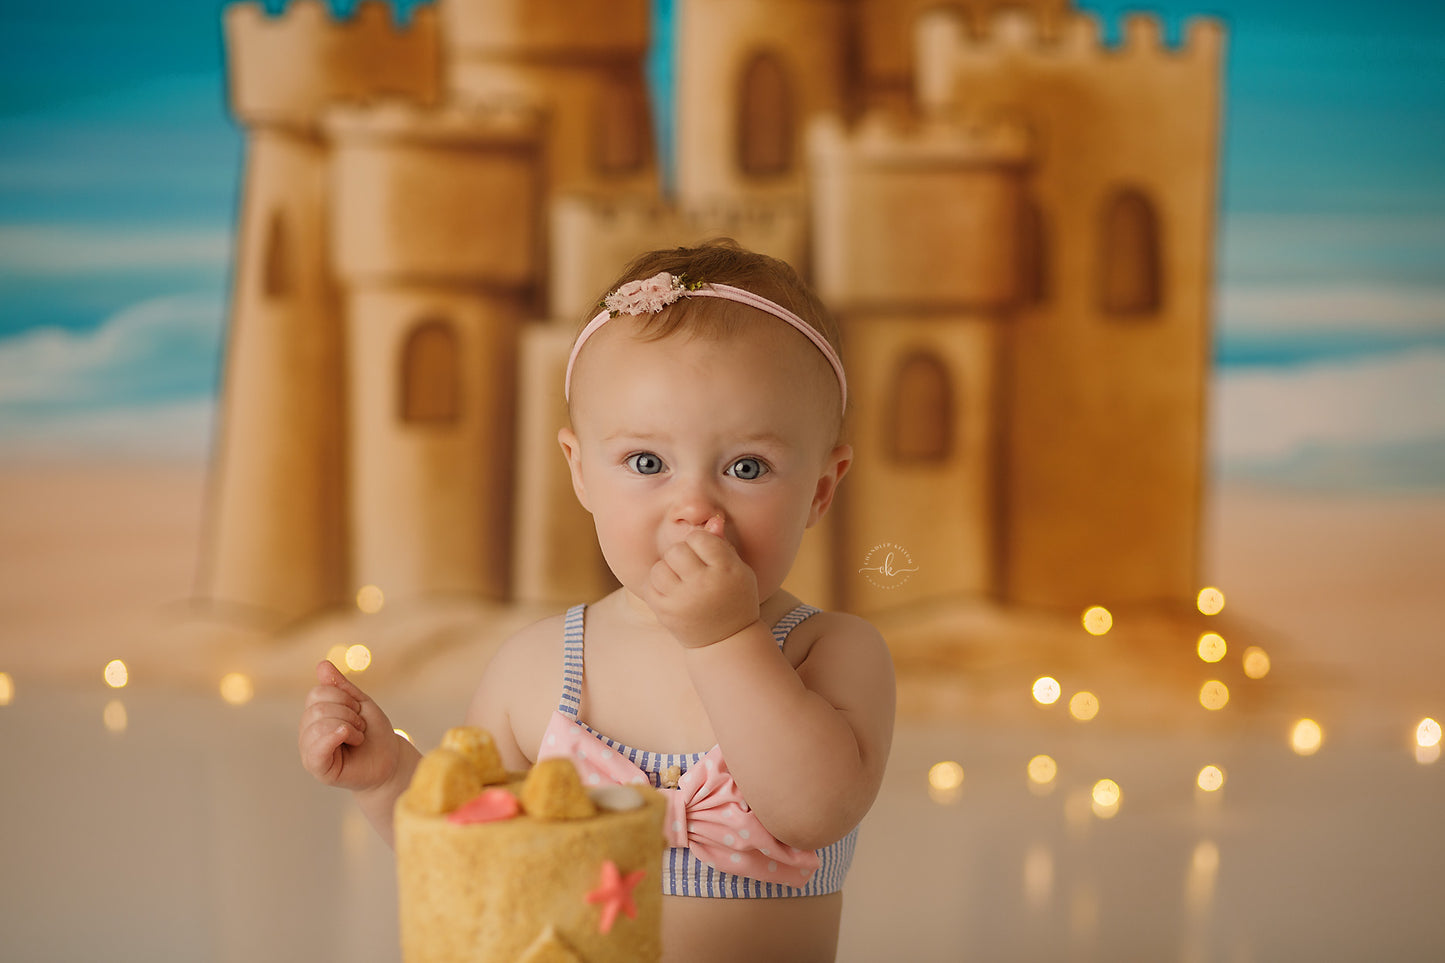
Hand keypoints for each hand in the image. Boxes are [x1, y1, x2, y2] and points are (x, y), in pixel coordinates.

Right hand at [298, 660, 401, 791]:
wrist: (390, 760)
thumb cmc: (374, 733)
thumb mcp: (359, 703)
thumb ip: (340, 686)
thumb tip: (322, 664)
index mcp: (315, 715)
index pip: (317, 693)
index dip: (343, 697)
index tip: (358, 711)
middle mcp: (307, 733)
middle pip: (317, 708)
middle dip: (348, 713)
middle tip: (360, 727)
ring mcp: (310, 751)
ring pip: (317, 725)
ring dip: (348, 726)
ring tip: (358, 737)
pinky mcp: (317, 768)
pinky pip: (315, 749)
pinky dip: (334, 736)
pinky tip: (348, 736)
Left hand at [642, 514, 760, 647]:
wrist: (726, 640)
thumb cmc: (734, 598)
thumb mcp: (738, 571)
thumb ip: (723, 544)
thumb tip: (713, 519)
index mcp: (726, 570)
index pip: (700, 538)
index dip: (700, 543)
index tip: (705, 556)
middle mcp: (704, 584)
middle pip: (676, 550)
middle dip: (681, 556)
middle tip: (691, 570)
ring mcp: (683, 600)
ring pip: (659, 568)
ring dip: (666, 571)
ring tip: (679, 581)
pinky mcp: (666, 613)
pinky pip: (649, 586)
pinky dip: (656, 586)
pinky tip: (670, 592)